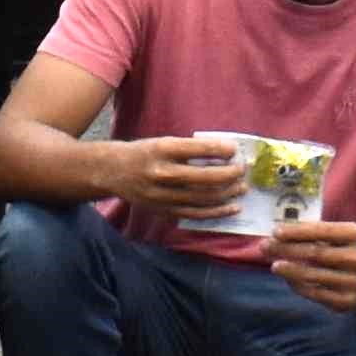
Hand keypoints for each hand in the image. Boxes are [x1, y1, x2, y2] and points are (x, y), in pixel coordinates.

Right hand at [112, 135, 259, 219]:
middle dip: (229, 174)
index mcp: (162, 150)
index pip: (197, 149)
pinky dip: (217, 212)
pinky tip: (232, 207)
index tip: (235, 149)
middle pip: (204, 177)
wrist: (113, 171)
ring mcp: (163, 195)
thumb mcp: (163, 142)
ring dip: (227, 194)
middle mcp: (162, 173)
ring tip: (242, 188)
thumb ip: (189, 149)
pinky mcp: (164, 210)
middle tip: (242, 170)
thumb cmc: (144, 152)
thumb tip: (225, 153)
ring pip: (203, 198)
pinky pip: (196, 214)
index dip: (221, 150)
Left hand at [262, 217, 355, 312]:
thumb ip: (313, 233)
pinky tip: (287, 279)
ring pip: (313, 275)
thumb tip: (278, 234)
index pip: (322, 230)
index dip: (297, 231)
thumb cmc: (344, 251)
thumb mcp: (337, 236)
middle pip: (315, 253)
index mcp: (354, 234)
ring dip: (289, 270)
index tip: (275, 231)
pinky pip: (315, 293)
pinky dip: (298, 285)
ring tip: (273, 265)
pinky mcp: (345, 301)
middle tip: (265, 247)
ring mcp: (352, 281)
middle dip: (286, 249)